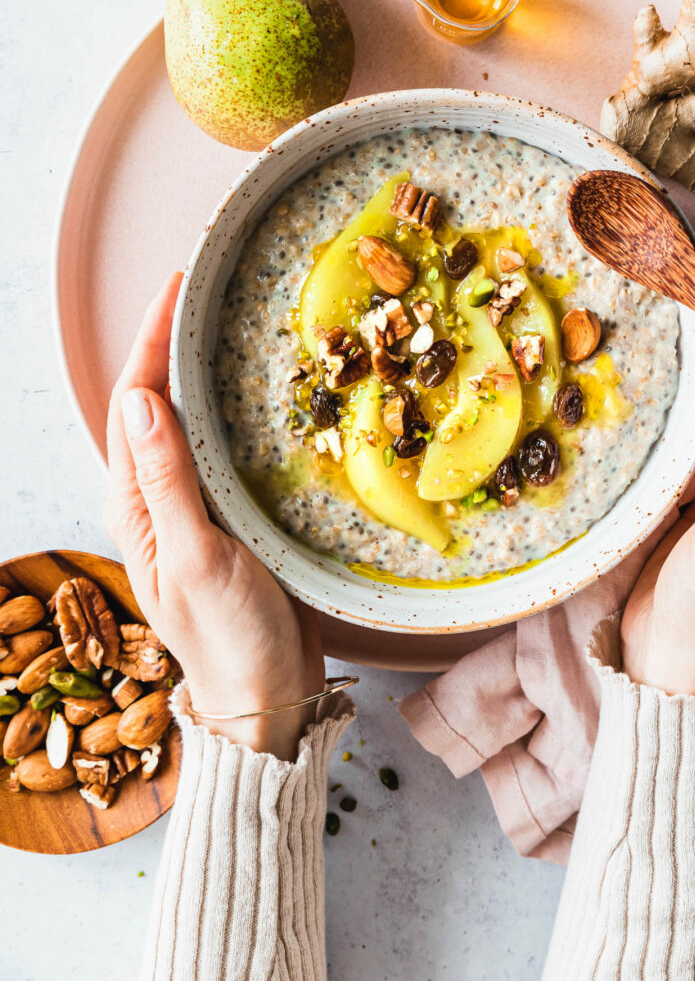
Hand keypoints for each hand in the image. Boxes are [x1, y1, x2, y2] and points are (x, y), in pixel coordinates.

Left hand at [104, 273, 325, 758]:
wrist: (267, 697)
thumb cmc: (228, 638)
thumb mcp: (197, 556)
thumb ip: (167, 481)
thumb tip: (139, 398)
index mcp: (136, 507)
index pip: (135, 406)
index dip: (151, 342)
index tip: (175, 288)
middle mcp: (158, 501)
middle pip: (157, 405)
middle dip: (172, 345)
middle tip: (203, 292)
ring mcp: (194, 509)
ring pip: (190, 424)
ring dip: (201, 374)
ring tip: (228, 326)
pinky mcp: (230, 519)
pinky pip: (223, 449)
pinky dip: (232, 412)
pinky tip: (257, 396)